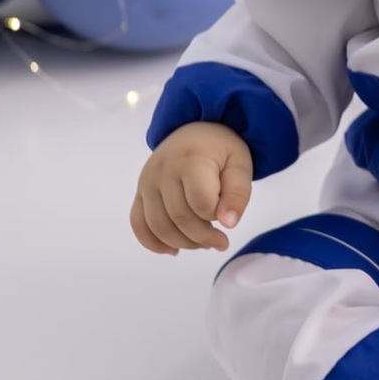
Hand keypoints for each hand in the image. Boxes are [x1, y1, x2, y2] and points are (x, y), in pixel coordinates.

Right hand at [130, 122, 252, 255]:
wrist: (194, 129)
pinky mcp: (140, 191)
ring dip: (182, 243)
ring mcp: (147, 181)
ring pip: (158, 226)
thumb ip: (238, 193)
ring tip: (203, 243)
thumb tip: (228, 224)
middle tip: (221, 242)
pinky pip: (138, 223)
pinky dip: (153, 242)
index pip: (201, 202)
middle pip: (179, 218)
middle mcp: (163, 170)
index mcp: (191, 159)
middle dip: (203, 237)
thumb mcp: (240, 164)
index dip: (217, 216)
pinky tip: (173, 250)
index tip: (229, 219)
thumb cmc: (221, 148)